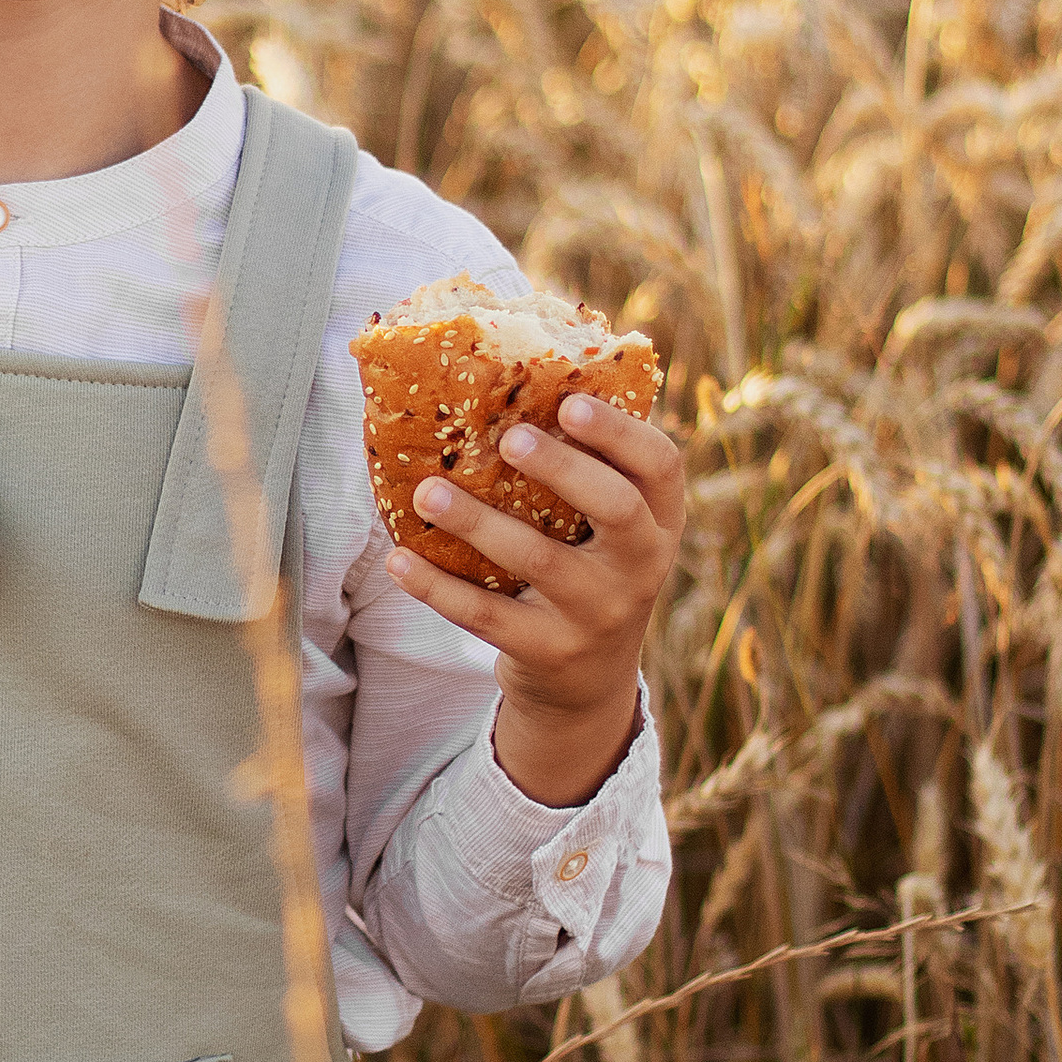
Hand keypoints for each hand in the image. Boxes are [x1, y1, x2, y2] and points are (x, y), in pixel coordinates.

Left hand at [386, 394, 682, 806]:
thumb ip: (588, 470)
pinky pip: (486, 616)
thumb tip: (515, 379)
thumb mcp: (611, 530)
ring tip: (426, 491)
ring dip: (476, 522)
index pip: (661, 467)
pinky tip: (399, 559)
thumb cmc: (588, 570)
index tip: (571, 402)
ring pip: (538, 560)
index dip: (621, 432)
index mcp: (660, 522)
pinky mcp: (548, 651)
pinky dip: (437, 588)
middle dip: (563, 469)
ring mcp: (596, 614)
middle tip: (509, 438)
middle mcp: (640, 567)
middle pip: (616, 509)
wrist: (588, 683)